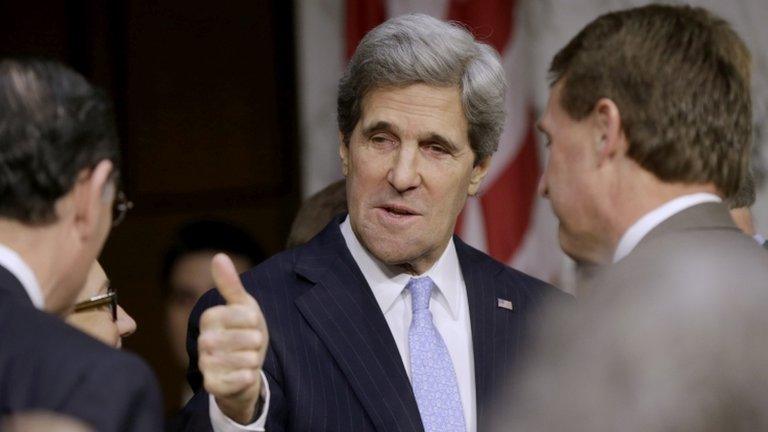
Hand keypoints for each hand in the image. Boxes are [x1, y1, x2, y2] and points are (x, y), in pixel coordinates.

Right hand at [198, 253, 268, 423]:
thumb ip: (230, 284)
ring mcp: (206, 364)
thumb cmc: (245, 332)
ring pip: (239, 359)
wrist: (246, 369)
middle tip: (255, 342)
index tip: (253, 322)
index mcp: (210, 319)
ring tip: (251, 357)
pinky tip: (248, 373)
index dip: (251, 319)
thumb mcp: (243, 306)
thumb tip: (218, 256)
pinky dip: (245, 377)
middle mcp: (203, 341)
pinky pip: (232, 381)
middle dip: (253, 340)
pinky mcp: (212, 385)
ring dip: (252, 358)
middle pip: (239, 339)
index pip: (236, 314)